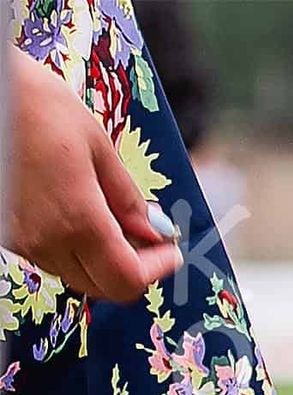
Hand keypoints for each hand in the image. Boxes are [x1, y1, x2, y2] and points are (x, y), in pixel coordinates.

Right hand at [3, 47, 181, 301]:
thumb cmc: (32, 102)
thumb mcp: (96, 145)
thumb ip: (128, 199)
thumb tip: (154, 231)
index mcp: (77, 221)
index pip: (128, 280)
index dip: (156, 271)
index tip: (170, 251)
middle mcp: (45, 241)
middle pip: (103, 287)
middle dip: (132, 268)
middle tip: (148, 239)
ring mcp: (21, 240)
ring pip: (76, 273)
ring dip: (101, 258)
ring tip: (112, 218)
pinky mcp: (5, 232)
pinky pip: (50, 255)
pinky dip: (73, 246)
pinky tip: (78, 213)